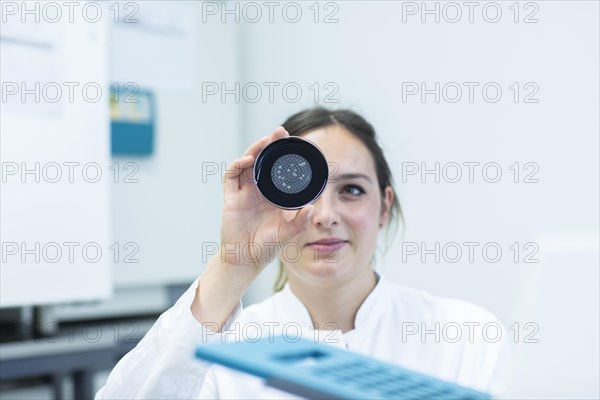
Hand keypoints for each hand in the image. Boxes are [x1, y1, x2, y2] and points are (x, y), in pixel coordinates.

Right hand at [219, 126, 313, 269]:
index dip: (285, 155)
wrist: (245, 259)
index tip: (296, 143)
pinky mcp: (231, 198)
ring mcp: (244, 192)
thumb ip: (300, 222)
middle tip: (280, 132)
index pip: (279, 168)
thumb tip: (312, 208)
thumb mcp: (289, 233)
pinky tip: (247, 161)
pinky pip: (231, 176)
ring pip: (247, 163)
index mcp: (273, 195)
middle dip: (270, 145)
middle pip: (263, 160)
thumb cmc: (267, 247)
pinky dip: (237, 165)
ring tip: (265, 141)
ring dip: (255, 150)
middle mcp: (258, 190)